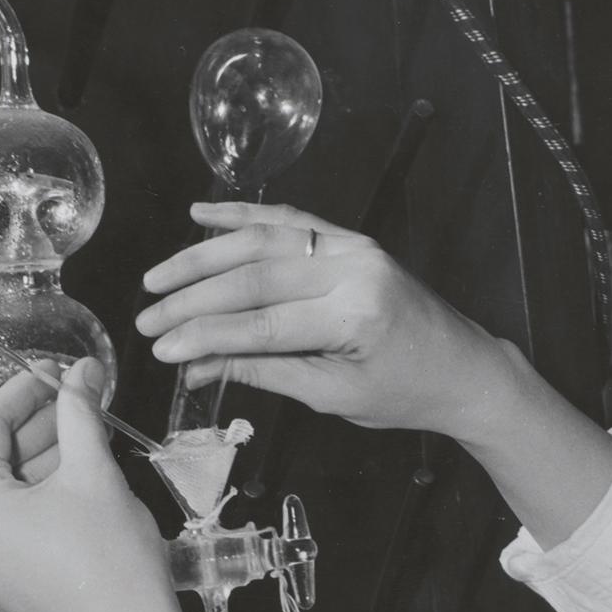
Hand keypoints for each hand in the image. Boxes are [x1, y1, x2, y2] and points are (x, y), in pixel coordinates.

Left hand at [0, 361, 198, 611]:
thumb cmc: (113, 568)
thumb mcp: (95, 475)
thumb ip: (80, 415)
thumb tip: (81, 375)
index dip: (25, 390)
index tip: (56, 371)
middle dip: (38, 425)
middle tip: (77, 395)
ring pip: (6, 492)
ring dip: (44, 459)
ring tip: (86, 432)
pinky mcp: (2, 582)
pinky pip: (14, 524)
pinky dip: (42, 497)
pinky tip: (78, 474)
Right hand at [137, 203, 530, 441]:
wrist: (463, 370)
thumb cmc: (407, 393)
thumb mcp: (335, 396)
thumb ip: (266, 373)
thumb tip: (198, 367)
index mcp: (354, 315)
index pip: (261, 324)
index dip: (204, 337)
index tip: (162, 349)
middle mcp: (353, 269)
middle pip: (254, 278)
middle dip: (193, 300)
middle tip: (148, 318)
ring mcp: (353, 247)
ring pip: (263, 241)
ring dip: (204, 257)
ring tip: (160, 278)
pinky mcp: (351, 240)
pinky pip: (290, 220)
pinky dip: (242, 217)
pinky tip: (202, 216)